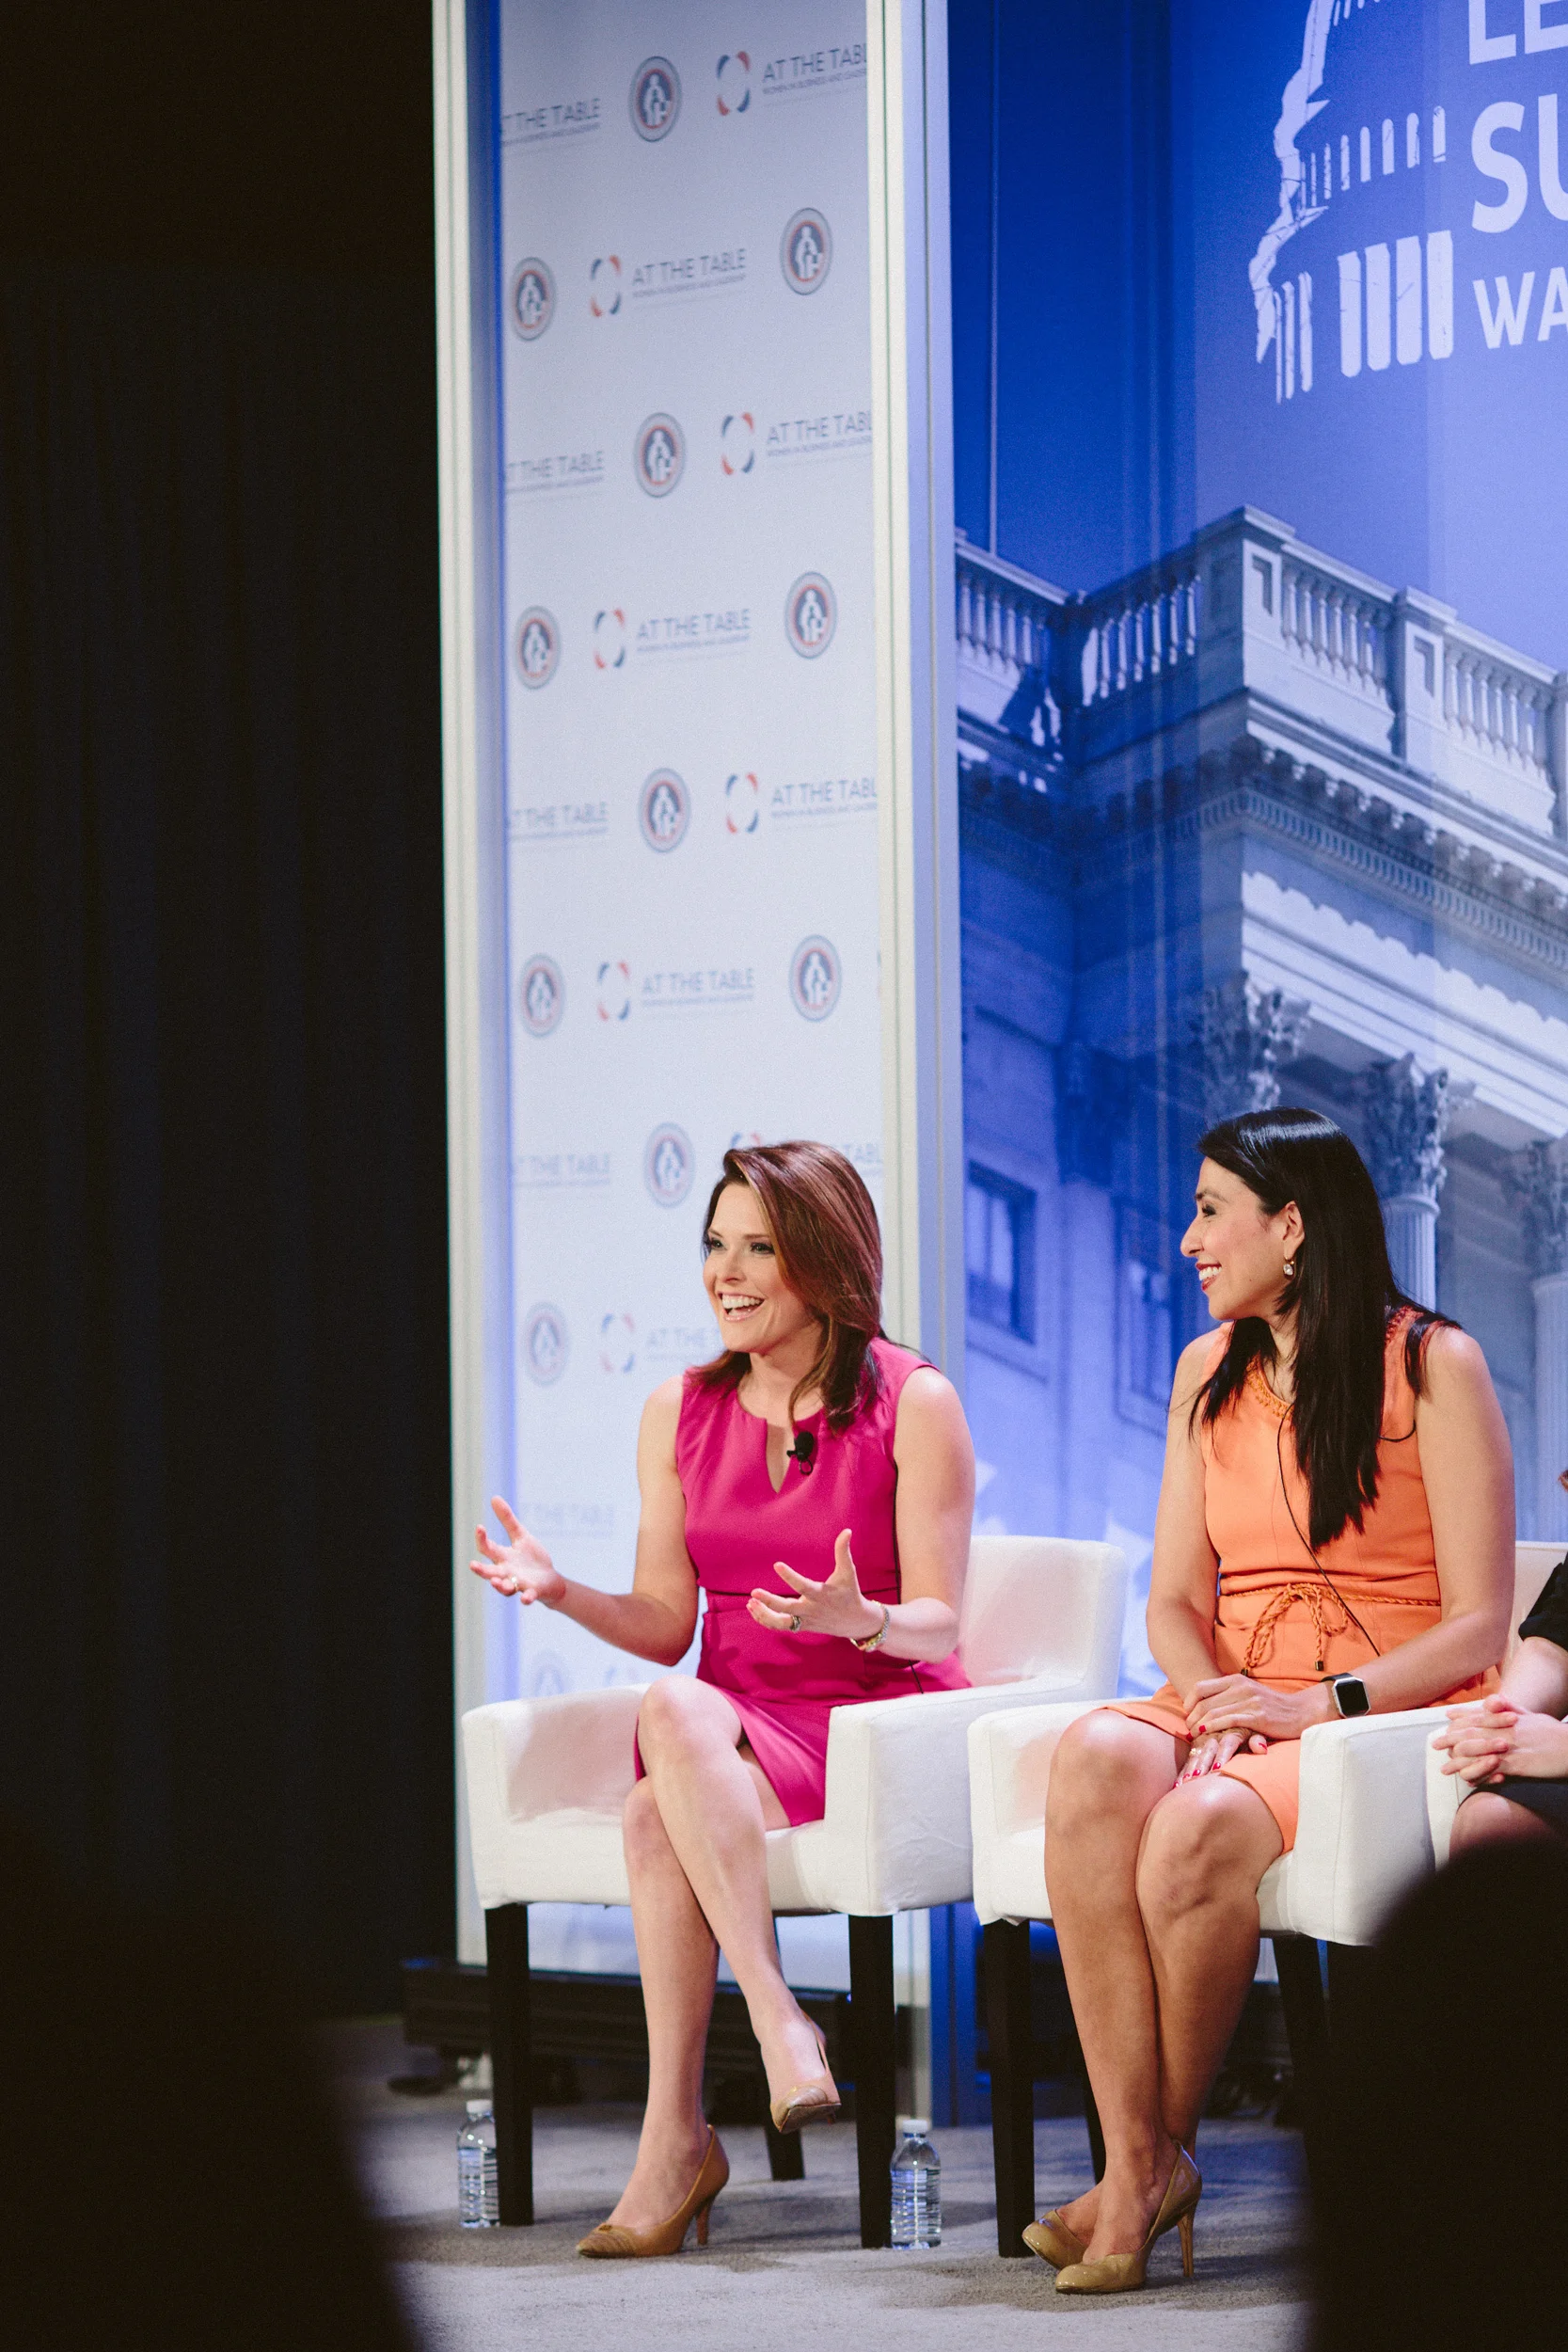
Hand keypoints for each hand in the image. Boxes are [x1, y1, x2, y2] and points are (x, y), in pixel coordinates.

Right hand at [469, 1496, 566, 1607]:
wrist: (549, 1579)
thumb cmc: (531, 1558)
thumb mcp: (521, 1536)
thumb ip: (507, 1520)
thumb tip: (494, 1497)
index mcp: (503, 1558)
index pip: (488, 1549)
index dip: (482, 1539)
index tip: (480, 1527)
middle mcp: (507, 1572)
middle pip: (490, 1572)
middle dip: (481, 1570)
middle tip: (473, 1565)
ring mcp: (519, 1583)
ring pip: (505, 1587)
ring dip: (500, 1585)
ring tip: (495, 1581)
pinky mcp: (532, 1592)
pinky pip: (528, 1597)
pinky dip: (526, 1598)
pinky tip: (526, 1598)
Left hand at [748, 1528, 882, 1641]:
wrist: (855, 1621)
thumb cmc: (850, 1592)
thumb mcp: (848, 1572)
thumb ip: (843, 1552)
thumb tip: (847, 1531)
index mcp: (821, 1595)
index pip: (803, 1586)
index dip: (790, 1576)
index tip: (777, 1564)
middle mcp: (811, 1609)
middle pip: (788, 1609)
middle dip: (770, 1602)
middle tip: (754, 1592)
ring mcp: (805, 1620)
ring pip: (781, 1623)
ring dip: (764, 1615)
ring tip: (750, 1602)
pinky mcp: (801, 1627)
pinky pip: (780, 1626)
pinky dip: (766, 1620)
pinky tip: (754, 1609)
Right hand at [1176, 1727, 1268, 1782]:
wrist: (1233, 1709)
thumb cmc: (1250, 1725)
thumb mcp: (1257, 1729)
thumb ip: (1258, 1739)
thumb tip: (1261, 1749)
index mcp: (1233, 1730)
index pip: (1228, 1742)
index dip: (1223, 1755)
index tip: (1218, 1767)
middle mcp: (1216, 1733)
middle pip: (1208, 1749)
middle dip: (1202, 1764)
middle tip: (1196, 1779)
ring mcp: (1203, 1740)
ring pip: (1195, 1754)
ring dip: (1190, 1769)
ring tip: (1184, 1785)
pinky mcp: (1195, 1746)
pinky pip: (1188, 1760)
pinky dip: (1183, 1772)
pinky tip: (1177, 1786)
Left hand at [1183, 1674, 1331, 1745]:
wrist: (1301, 1712)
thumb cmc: (1272, 1706)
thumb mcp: (1248, 1694)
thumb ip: (1228, 1696)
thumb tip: (1204, 1706)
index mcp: (1236, 1680)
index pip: (1201, 1687)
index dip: (1189, 1701)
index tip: (1188, 1713)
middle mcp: (1241, 1687)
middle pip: (1204, 1702)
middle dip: (1191, 1717)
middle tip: (1188, 1729)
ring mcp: (1249, 1701)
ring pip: (1213, 1712)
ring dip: (1199, 1725)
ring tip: (1194, 1734)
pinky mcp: (1257, 1716)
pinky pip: (1228, 1721)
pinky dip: (1213, 1727)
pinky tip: (1205, 1733)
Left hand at [1436, 1694, 1567, 1782]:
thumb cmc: (1554, 1733)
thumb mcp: (1531, 1715)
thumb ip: (1511, 1708)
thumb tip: (1494, 1701)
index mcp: (1508, 1718)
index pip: (1479, 1715)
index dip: (1461, 1717)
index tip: (1446, 1718)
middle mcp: (1505, 1730)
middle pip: (1472, 1732)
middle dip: (1451, 1738)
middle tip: (1434, 1743)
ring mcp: (1510, 1747)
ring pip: (1477, 1751)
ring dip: (1458, 1760)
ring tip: (1445, 1768)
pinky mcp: (1517, 1764)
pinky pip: (1491, 1769)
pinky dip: (1477, 1774)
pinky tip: (1467, 1780)